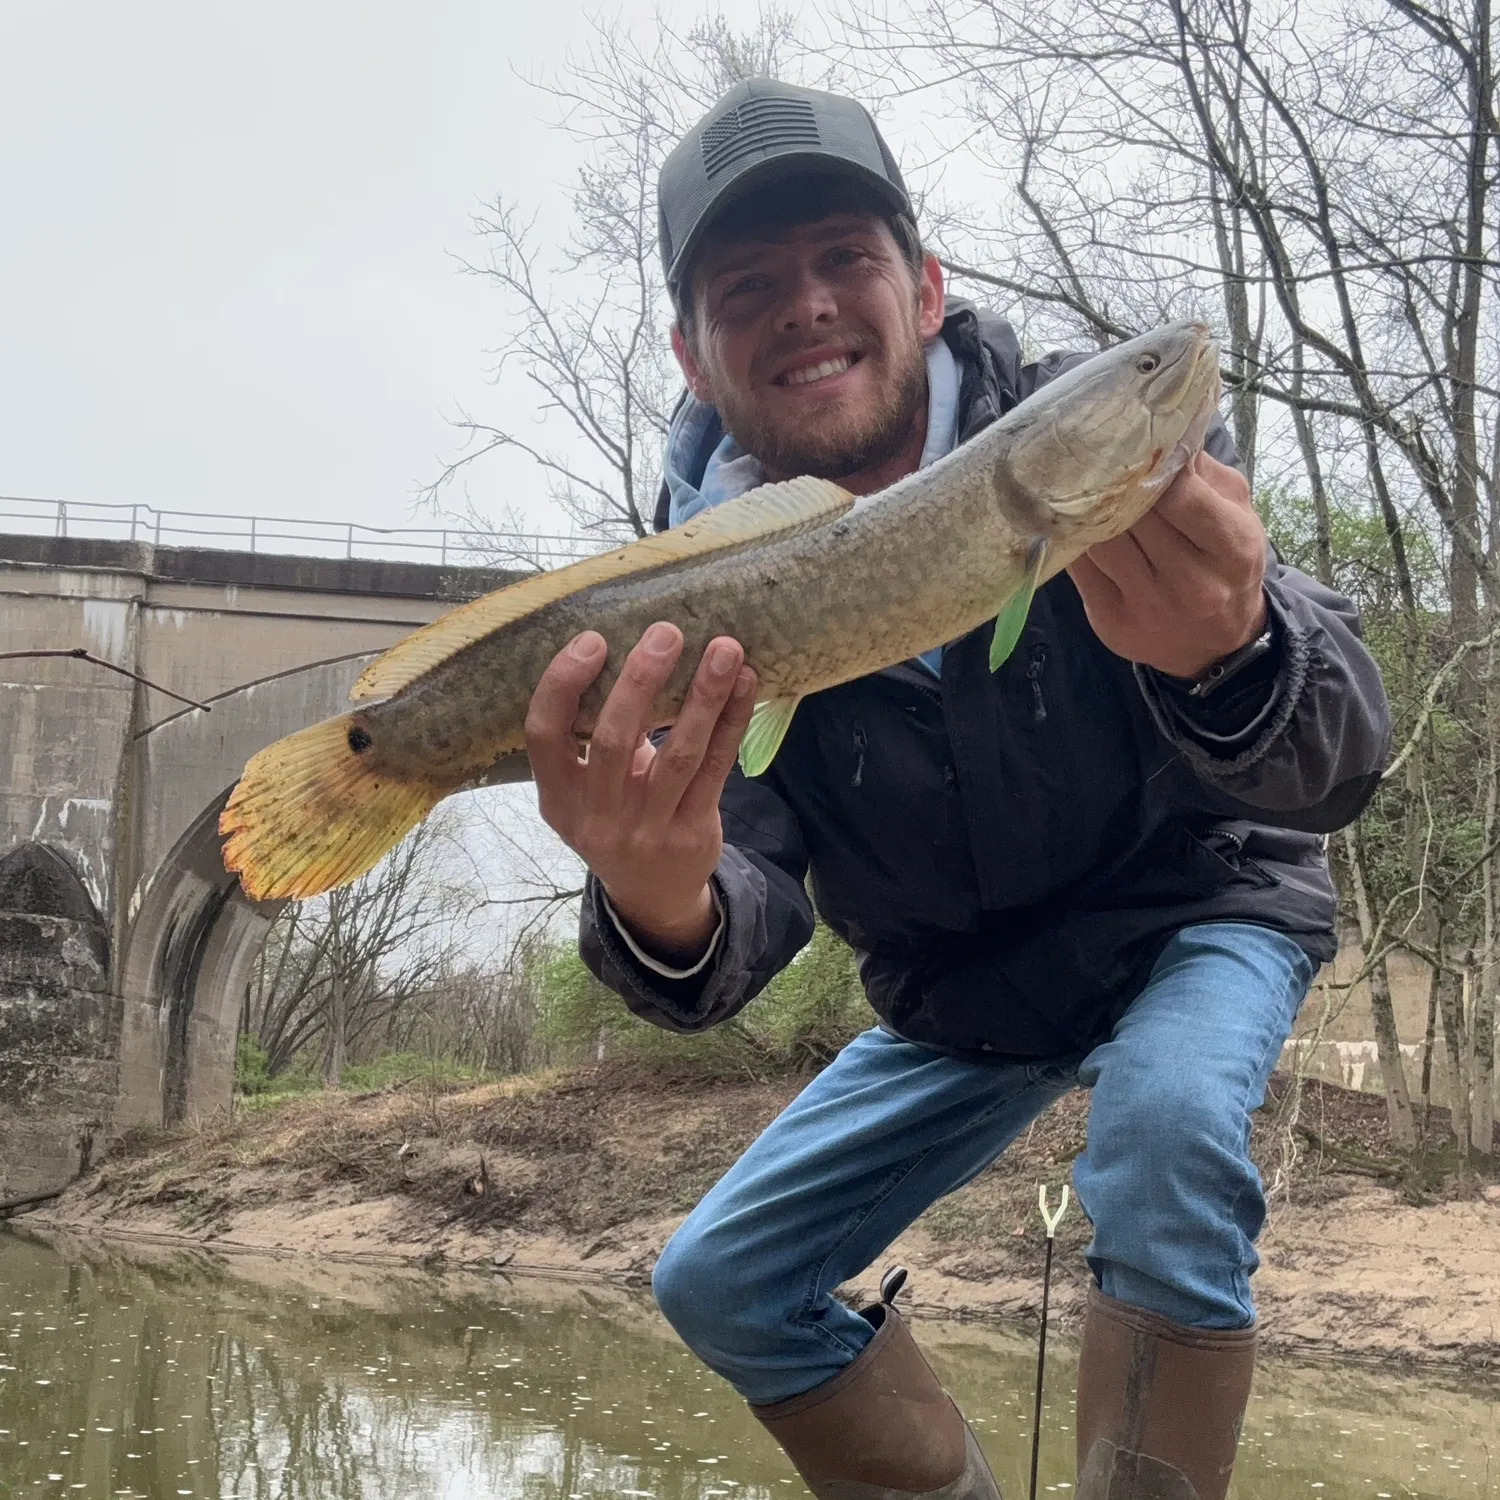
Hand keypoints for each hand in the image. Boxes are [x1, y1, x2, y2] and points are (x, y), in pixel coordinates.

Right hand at [525, 621, 756, 964]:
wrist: (652, 895)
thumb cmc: (616, 817)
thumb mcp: (585, 793)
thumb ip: (595, 737)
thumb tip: (632, 648)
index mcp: (558, 799)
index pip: (544, 736)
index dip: (563, 685)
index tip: (593, 640)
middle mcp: (597, 818)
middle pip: (614, 740)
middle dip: (640, 681)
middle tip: (667, 632)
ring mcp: (647, 830)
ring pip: (678, 754)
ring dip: (703, 696)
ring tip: (725, 649)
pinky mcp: (693, 832)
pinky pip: (716, 768)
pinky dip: (731, 721)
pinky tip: (745, 684)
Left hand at [1067, 451, 1268, 678]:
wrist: (1216, 643)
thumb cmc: (1224, 563)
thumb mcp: (1235, 514)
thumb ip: (1203, 473)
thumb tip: (1165, 428)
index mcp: (1232, 548)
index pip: (1182, 497)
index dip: (1155, 468)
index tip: (1139, 448)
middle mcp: (1192, 582)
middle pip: (1134, 517)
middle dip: (1115, 484)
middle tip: (1095, 455)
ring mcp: (1148, 605)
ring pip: (1100, 540)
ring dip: (1086, 510)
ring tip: (1079, 484)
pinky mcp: (1111, 621)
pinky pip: (1080, 568)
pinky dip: (1073, 540)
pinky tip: (1070, 523)